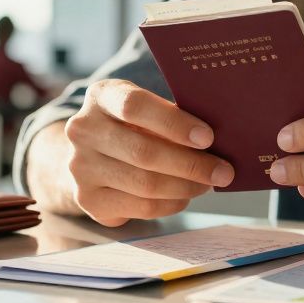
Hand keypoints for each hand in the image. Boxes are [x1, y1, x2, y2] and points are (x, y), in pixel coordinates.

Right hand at [63, 79, 234, 226]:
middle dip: (191, 164)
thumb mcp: (144, 109)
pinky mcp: (88, 199)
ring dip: (185, 187)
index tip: (208, 137)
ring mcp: (81, 167)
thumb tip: (217, 140)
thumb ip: (171, 116)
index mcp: (101, 96)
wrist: (88, 155)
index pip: (135, 106)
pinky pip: (141, 206)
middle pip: (144, 152)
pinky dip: (171, 204)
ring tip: (208, 184)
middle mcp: (83, 130)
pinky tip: (185, 196)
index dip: (174, 123)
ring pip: (145, 184)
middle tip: (223, 171)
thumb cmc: (130, 126)